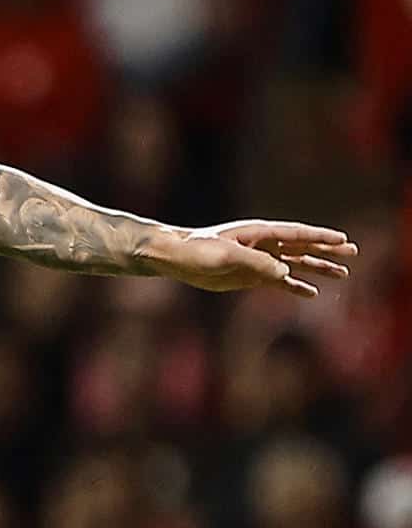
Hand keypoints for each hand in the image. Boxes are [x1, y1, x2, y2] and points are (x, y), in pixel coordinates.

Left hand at [150, 221, 357, 297]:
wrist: (175, 259)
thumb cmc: (197, 250)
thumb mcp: (227, 255)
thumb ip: (257, 263)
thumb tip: (287, 271)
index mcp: (257, 233)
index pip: (295, 234)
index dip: (319, 236)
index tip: (342, 239)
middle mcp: (261, 245)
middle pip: (301, 247)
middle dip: (326, 250)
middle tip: (352, 252)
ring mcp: (257, 261)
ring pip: (294, 264)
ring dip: (316, 268)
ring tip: (342, 274)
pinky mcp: (249, 276)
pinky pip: (279, 282)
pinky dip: (295, 287)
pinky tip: (311, 293)